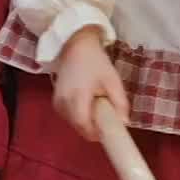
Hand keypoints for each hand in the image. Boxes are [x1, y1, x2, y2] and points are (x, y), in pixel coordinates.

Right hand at [52, 28, 128, 142]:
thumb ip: (120, 103)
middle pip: (79, 128)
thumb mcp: (113, 81)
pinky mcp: (55, 102)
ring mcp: (57, 103)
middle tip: (105, 118)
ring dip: (86, 122)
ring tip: (96, 107)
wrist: (75, 46)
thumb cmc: (96, 62)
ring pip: (73, 124)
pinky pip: (68, 117)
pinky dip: (78, 116)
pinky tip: (86, 104)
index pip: (84, 126)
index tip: (108, 133)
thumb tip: (124, 123)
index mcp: (78, 97)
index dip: (96, 133)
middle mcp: (64, 103)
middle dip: (93, 128)